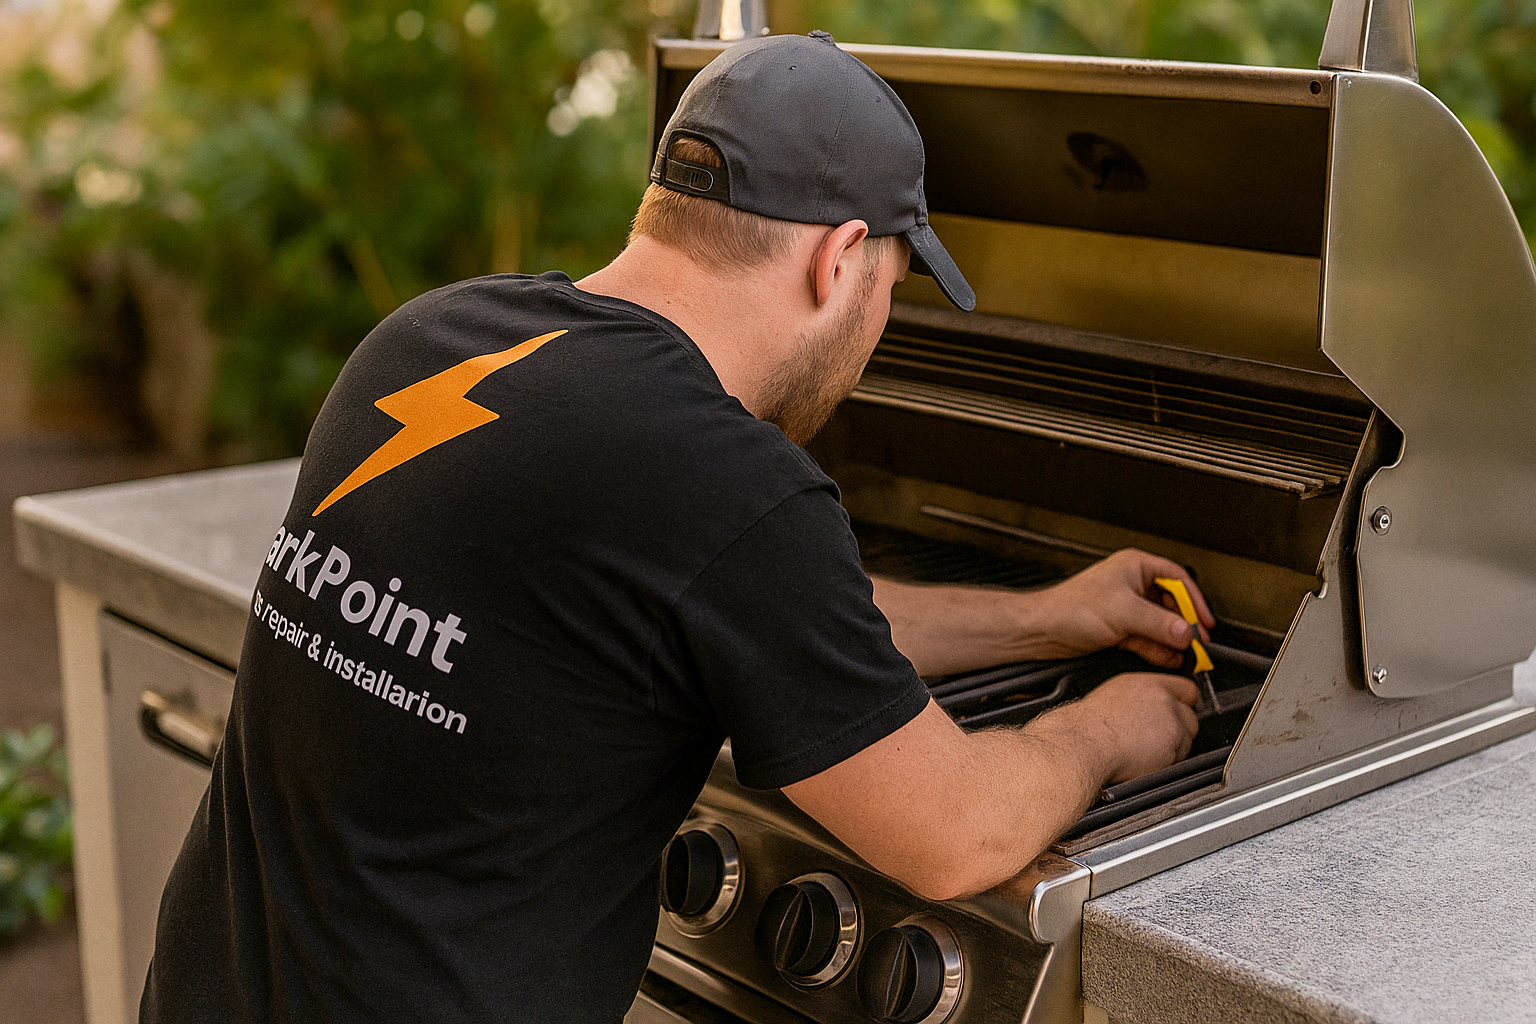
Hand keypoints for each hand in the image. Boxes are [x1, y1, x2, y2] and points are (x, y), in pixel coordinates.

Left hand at [1033, 549, 1215, 668]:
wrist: (1041, 631)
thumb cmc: (1069, 608)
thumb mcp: (1123, 612)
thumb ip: (1159, 623)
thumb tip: (1187, 632)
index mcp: (1134, 567)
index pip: (1177, 580)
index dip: (1195, 600)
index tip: (1206, 620)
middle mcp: (1131, 585)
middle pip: (1171, 605)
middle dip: (1184, 625)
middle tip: (1198, 642)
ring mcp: (1125, 609)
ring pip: (1160, 625)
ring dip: (1172, 640)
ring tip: (1187, 655)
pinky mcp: (1119, 629)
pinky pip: (1147, 639)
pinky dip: (1158, 649)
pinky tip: (1168, 659)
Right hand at [1041, 671, 1199, 783]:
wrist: (1083, 745)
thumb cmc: (1086, 727)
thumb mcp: (1113, 697)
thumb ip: (1139, 699)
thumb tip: (1148, 708)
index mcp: (1147, 685)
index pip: (1187, 689)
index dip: (1184, 703)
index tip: (1181, 711)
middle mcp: (1163, 701)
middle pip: (1190, 716)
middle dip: (1180, 729)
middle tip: (1158, 738)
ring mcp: (1171, 724)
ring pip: (1187, 740)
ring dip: (1173, 747)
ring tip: (1145, 751)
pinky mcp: (1172, 748)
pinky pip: (1180, 760)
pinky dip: (1168, 763)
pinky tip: (1146, 762)